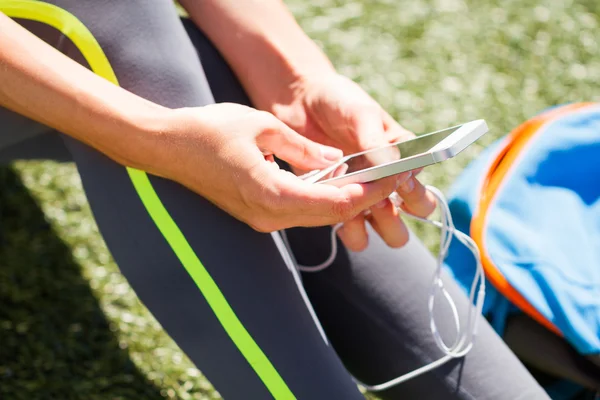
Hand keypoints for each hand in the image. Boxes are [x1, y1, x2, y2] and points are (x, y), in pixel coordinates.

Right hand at [152, 103, 403, 231]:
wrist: (168, 148)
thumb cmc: (208, 131)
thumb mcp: (262, 127)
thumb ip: (303, 149)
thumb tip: (336, 160)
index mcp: (270, 194)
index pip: (335, 203)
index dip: (370, 193)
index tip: (395, 178)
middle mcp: (269, 216)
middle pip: (331, 214)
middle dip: (367, 198)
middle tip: (397, 179)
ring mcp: (263, 220)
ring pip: (319, 216)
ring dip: (350, 200)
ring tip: (379, 181)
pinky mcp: (259, 215)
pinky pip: (302, 212)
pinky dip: (327, 200)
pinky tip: (344, 184)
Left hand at [271, 73, 435, 249]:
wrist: (300, 102)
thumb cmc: (338, 101)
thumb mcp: (361, 114)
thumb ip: (376, 141)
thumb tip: (395, 166)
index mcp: (403, 156)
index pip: (421, 185)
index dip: (414, 192)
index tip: (398, 182)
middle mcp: (389, 179)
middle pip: (414, 213)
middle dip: (401, 213)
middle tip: (380, 199)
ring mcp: (365, 195)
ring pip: (388, 230)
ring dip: (379, 226)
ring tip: (359, 208)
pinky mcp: (338, 204)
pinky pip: (354, 232)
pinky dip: (349, 228)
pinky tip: (335, 210)